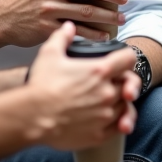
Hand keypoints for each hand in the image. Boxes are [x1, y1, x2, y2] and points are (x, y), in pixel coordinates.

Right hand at [24, 23, 138, 150]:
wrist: (31, 117)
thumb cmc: (41, 85)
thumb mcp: (50, 54)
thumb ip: (62, 37)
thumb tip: (69, 26)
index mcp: (100, 71)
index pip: (129, 59)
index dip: (126, 58)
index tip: (120, 61)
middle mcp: (108, 93)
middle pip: (130, 83)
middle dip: (124, 81)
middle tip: (114, 83)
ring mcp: (105, 115)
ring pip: (126, 106)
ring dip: (121, 102)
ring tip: (109, 101)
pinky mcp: (100, 134)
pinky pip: (119, 127)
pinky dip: (118, 123)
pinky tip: (109, 119)